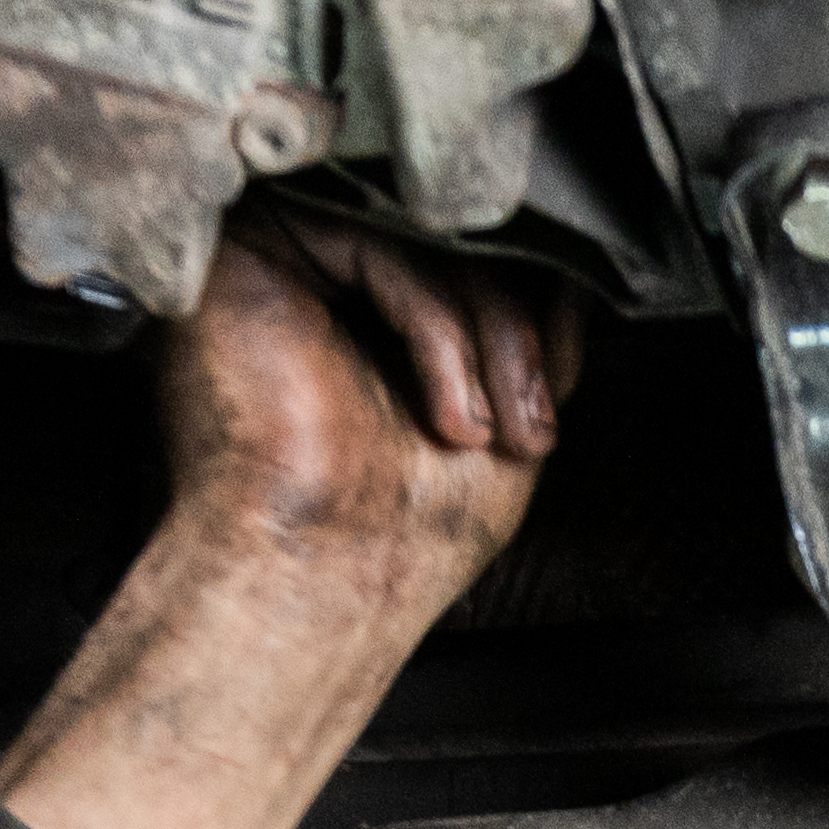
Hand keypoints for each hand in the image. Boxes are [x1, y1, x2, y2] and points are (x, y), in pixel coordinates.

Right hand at [151, 207, 579, 633]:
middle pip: (455, 243)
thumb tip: (575, 275)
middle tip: (531, 428)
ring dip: (495, 344)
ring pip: (432, 242)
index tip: (545, 414)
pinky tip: (450, 421)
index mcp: (361, 304)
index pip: (472, 261)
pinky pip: (387, 248)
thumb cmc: (391, 528)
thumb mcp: (502, 410)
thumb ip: (532, 334)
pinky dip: (443, 337)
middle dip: (517, 337)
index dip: (529, 323)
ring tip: (491, 437)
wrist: (313, 586)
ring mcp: (281, 250)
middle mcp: (315, 268)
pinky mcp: (253, 247)